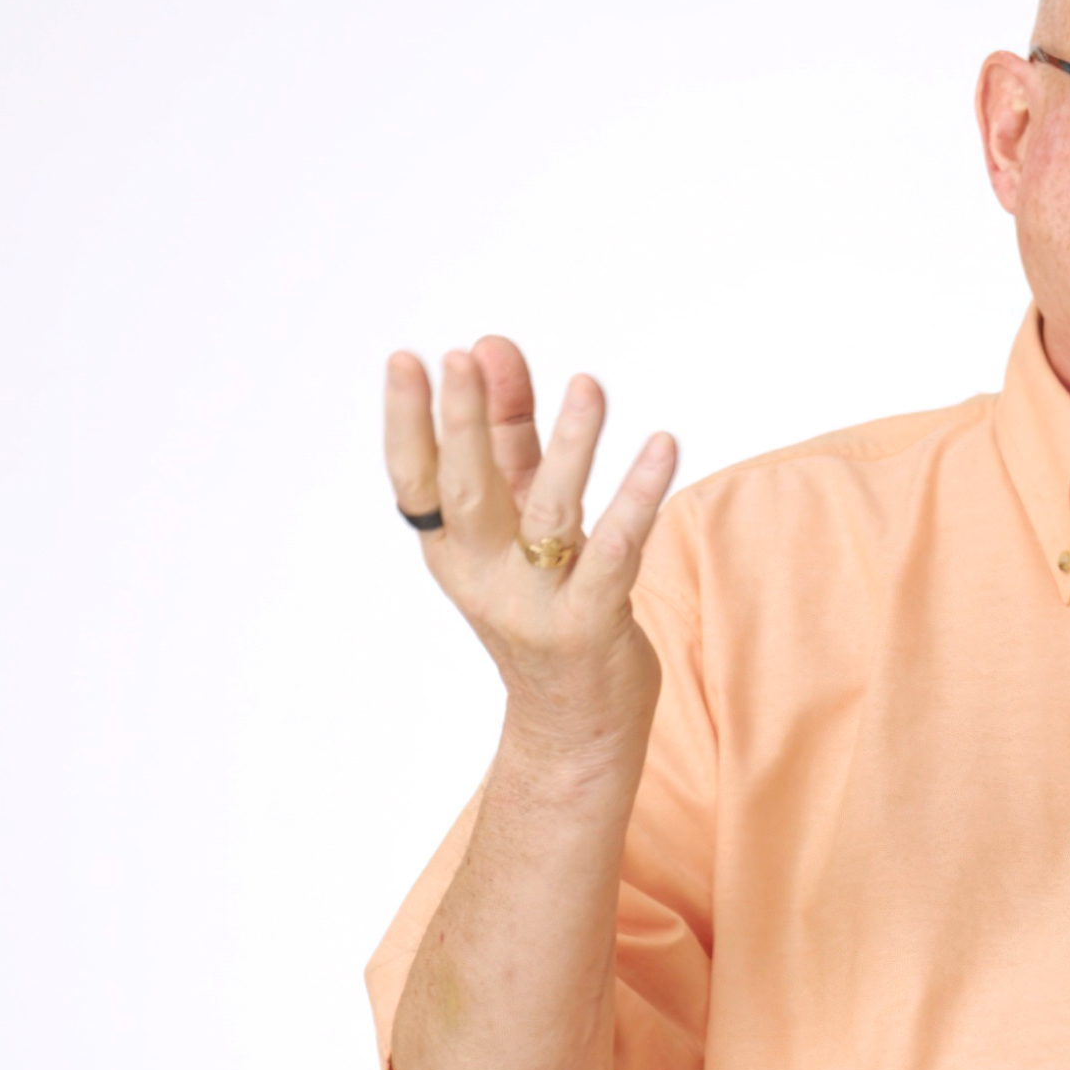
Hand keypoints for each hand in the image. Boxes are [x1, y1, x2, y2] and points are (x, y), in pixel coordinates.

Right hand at [382, 336, 679, 763]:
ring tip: (588, 384)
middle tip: (460, 359)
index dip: (407, 422)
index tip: (407, 358)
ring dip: (568, 446)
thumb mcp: (516, 518)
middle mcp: (482, 577)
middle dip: (462, 424)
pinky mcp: (592, 625)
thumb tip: (491, 345)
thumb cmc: (545, 601)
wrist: (574, 725)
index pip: (416, 480)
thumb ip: (508, 433)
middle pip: (466, 492)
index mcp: (452, 550)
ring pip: (549, 514)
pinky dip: (640, 497)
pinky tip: (662, 445)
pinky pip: (618, 552)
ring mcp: (535, 604)